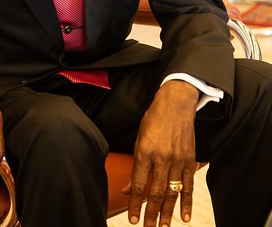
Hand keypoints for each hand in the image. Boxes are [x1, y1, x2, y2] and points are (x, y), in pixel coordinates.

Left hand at [124, 80, 198, 226]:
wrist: (176, 104)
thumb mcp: (139, 139)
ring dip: (167, 213)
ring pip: (172, 193)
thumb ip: (136, 165)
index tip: (133, 219)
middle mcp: (162, 158)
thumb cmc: (154, 119)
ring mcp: (177, 160)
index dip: (136, 204)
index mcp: (145, 152)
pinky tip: (185, 216)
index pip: (140, 184)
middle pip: (156, 193)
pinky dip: (187, 202)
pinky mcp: (189, 160)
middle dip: (150, 214)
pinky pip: (188, 186)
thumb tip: (130, 189)